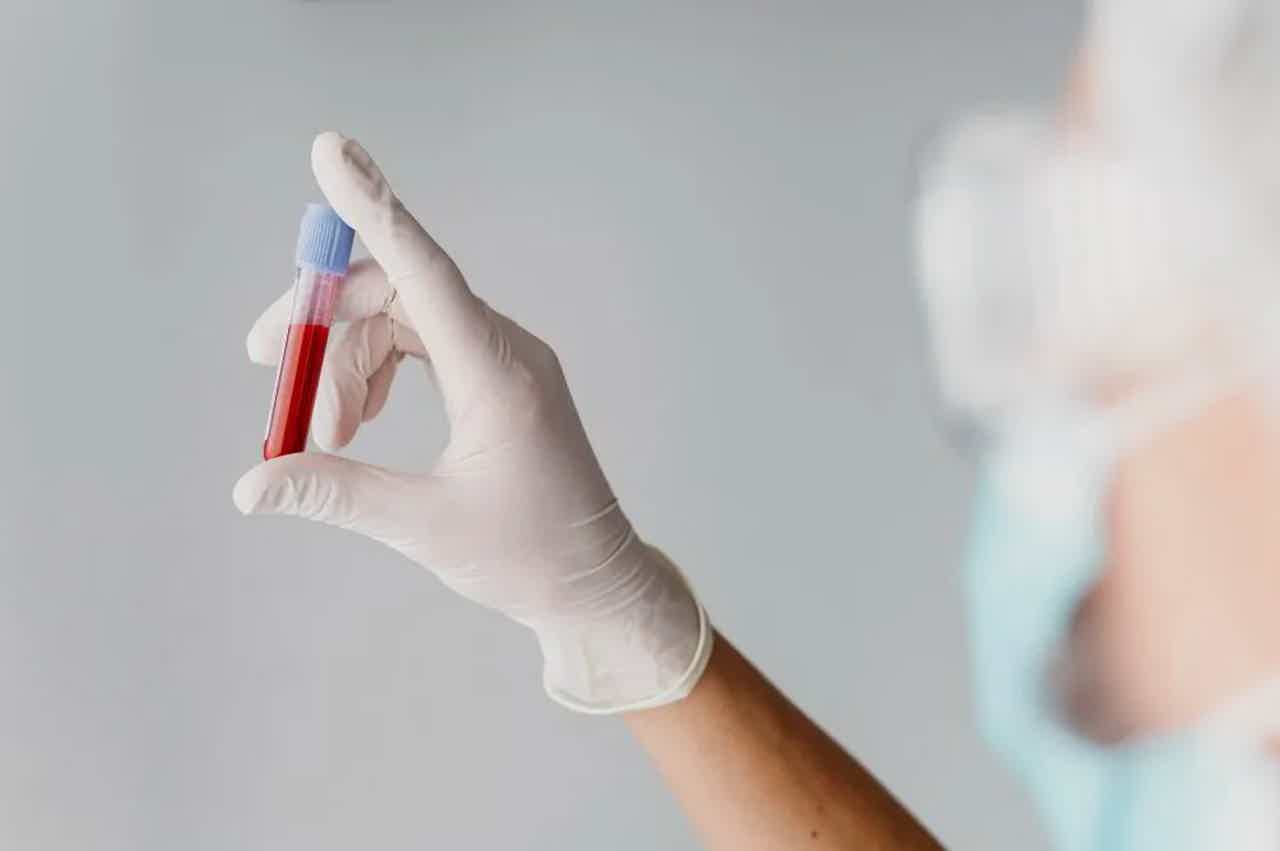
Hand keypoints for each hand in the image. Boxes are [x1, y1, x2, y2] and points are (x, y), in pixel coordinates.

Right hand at [234, 132, 710, 712]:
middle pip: (396, 291)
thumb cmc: (529, 556)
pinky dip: (379, 369)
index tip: (329, 151)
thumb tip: (251, 484)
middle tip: (273, 375)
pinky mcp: (500, 379)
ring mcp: (505, 360)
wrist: (595, 582)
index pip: (424, 270)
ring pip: (404, 319)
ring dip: (348, 360)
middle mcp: (504, 349)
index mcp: (496, 372)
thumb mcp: (423, 527)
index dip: (372, 209)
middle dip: (325, 323)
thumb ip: (334, 493)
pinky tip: (359, 418)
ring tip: (323, 434)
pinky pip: (425, 343)